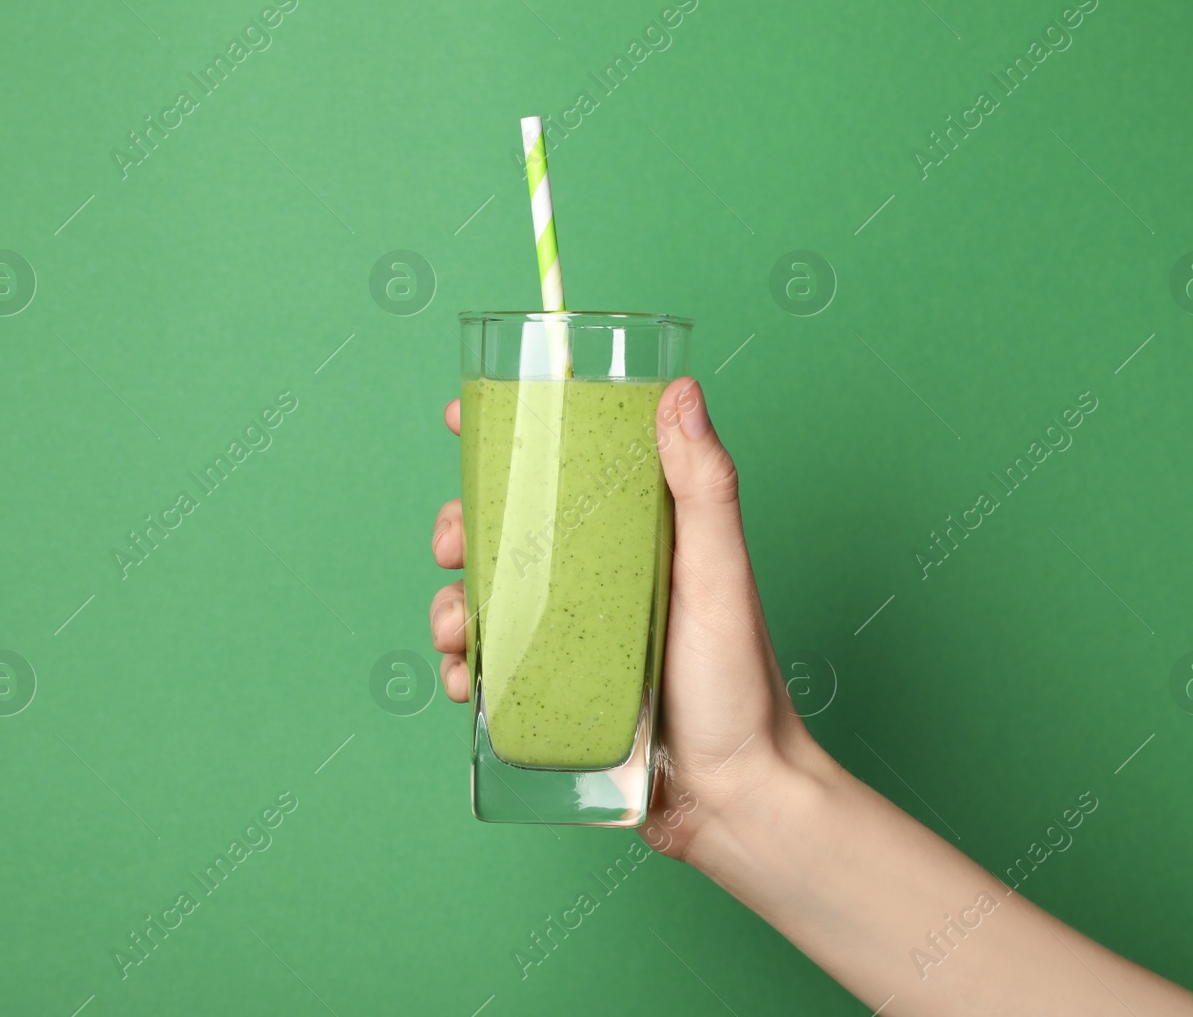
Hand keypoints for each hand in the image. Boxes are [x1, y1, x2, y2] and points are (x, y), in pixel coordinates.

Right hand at [429, 378, 818, 858]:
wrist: (736, 802)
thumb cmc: (743, 685)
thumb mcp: (720, 576)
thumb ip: (705, 486)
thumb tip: (680, 389)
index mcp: (637, 538)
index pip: (567, 468)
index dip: (508, 440)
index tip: (456, 419)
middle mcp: (601, 581)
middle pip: (509, 533)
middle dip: (461, 530)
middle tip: (451, 545)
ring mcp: (574, 639)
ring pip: (486, 602)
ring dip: (449, 606)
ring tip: (453, 632)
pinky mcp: (555, 694)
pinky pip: (491, 669)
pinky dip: (463, 669)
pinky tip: (466, 684)